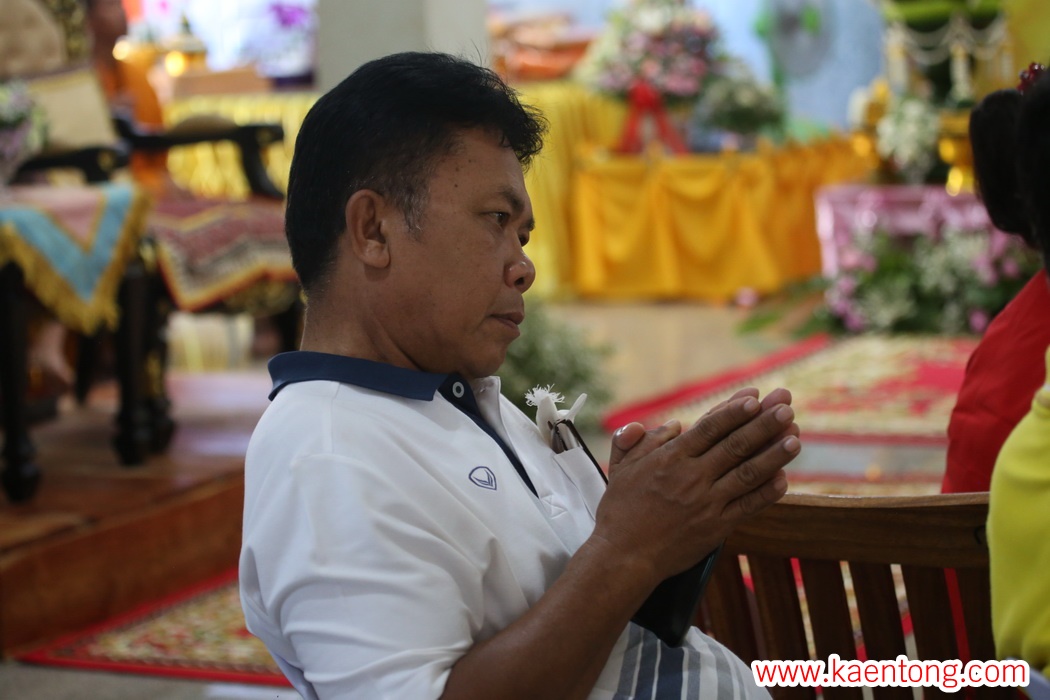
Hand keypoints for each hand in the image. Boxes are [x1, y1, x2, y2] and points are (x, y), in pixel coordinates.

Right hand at [595, 387, 799, 585]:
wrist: (624, 556)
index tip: (755, 396)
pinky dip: (767, 492)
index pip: (709, 427)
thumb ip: (640, 441)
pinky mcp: (716, 527)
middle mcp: (692, 477)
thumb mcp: (621, 468)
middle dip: (763, 423)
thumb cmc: (620, 511)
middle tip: (786, 406)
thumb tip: (672, 424)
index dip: (734, 410)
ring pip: (747, 472)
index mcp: (670, 458)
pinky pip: (748, 506)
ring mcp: (707, 502)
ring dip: (774, 453)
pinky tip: (784, 477)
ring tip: (795, 436)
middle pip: (735, 444)